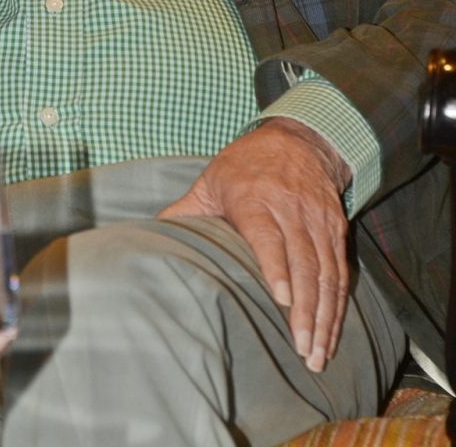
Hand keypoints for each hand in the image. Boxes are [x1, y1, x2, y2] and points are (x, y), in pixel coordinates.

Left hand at [158, 118, 350, 371]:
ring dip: (325, 314)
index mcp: (254, 197)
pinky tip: (332, 330)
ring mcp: (316, 217)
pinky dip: (337, 301)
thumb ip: (185, 212)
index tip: (282, 300)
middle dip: (305, 308)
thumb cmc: (242, 166)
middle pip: (302, 259)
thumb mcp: (210, 181)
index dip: (276, 267)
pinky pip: (339, 268)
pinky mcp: (335, 225)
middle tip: (303, 348)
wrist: (295, 139)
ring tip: (317, 353)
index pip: (268, 235)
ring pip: (326, 269)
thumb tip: (151, 236)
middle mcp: (289, 206)